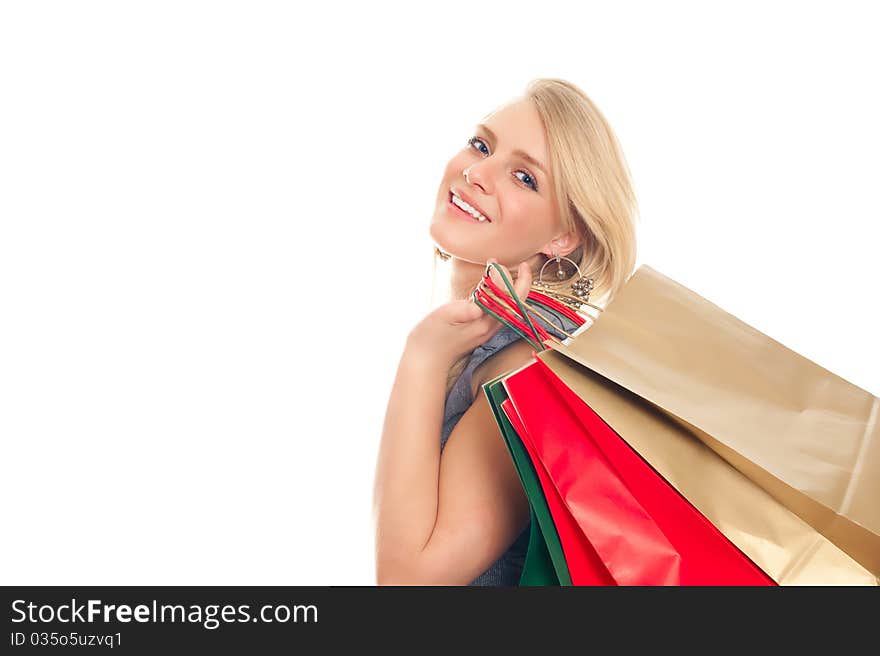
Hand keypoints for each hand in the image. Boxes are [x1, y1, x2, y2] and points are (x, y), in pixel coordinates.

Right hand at [405, 258, 532, 370]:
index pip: (505, 300)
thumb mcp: (442, 318)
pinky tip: (495, 287)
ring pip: (510, 308)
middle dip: (522, 284)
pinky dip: (503, 296)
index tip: (495, 262)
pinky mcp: (481, 330)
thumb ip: (462, 311)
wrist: (426, 360)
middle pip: (516, 305)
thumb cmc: (431, 338)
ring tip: (510, 271)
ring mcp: (487, 330)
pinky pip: (500, 311)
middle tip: (523, 265)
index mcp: (483, 324)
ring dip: (514, 289)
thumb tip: (478, 306)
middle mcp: (490, 328)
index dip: (505, 279)